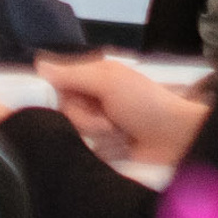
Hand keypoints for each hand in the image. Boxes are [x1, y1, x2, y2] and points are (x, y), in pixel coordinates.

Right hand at [35, 52, 212, 167]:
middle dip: (84, 118)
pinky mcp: (103, 152)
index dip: (52, 95)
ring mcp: (96, 129)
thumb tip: (38, 64)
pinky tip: (124, 147)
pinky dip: (105, 151)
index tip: (62, 102)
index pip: (52, 85)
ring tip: (122, 134)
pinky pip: (86, 153)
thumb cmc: (145, 103)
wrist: (180, 141)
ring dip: (98, 135)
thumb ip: (72, 73)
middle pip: (60, 112)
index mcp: (89, 79)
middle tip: (108, 118)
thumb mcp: (109, 80)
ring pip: (72, 134)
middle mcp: (88, 102)